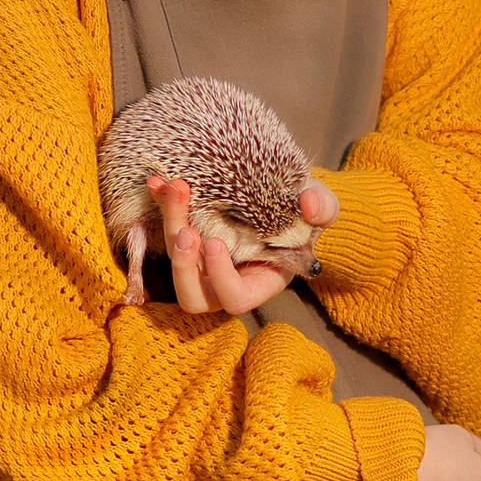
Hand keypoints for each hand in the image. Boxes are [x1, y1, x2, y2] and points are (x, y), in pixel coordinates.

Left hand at [152, 172, 339, 318]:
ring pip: (176, 257)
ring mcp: (203, 259)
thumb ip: (322, 209)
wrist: (285, 194)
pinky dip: (160, 204)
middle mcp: (224, 279)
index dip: (221, 279)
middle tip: (187, 230)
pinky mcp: (189, 232)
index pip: (233, 299)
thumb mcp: (323, 209)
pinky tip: (157, 182)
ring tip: (175, 191)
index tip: (218, 244)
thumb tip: (308, 204)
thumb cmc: (306, 213)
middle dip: (183, 265)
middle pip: (192, 292)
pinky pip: (168, 226)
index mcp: (258, 283)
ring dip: (171, 225)